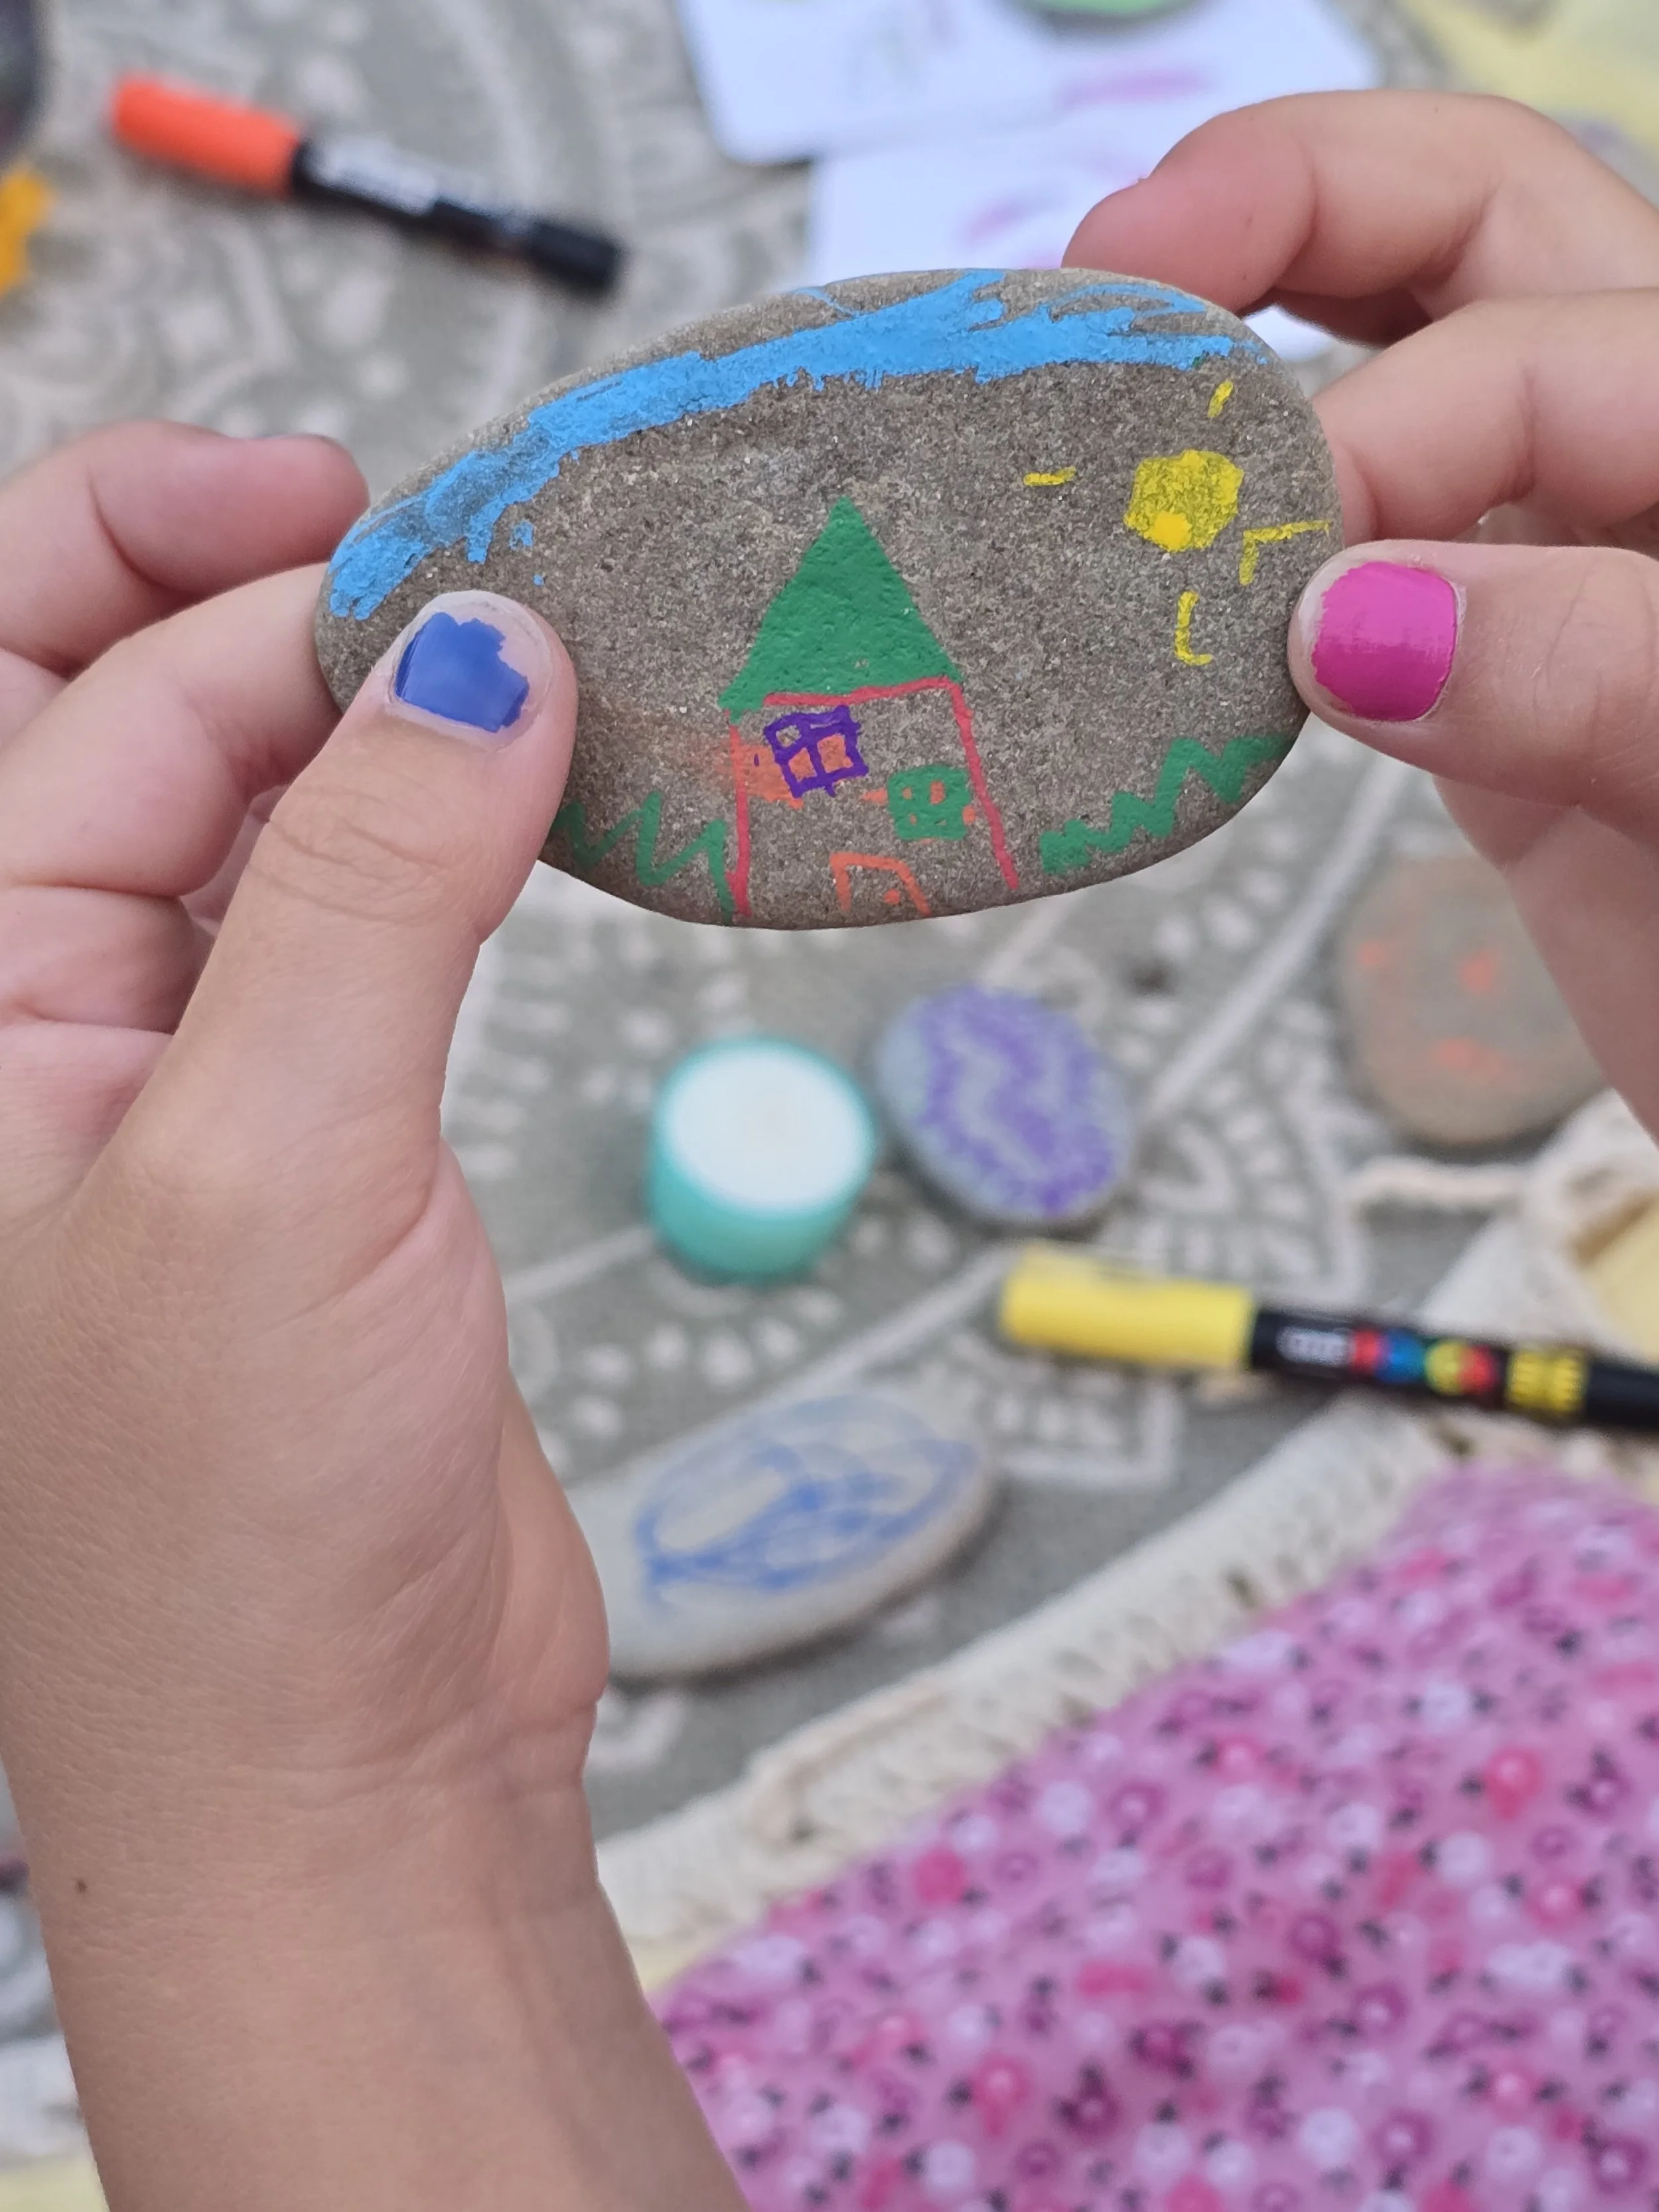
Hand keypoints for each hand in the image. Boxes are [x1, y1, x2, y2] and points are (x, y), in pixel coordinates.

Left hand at [0, 424, 737, 2210]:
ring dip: (380, 719)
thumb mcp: (276, 1160)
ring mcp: (184, 1078)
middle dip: (277, 605)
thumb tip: (474, 653)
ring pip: (258, 814)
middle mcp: (39, 1029)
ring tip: (523, 655)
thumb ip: (366, 882)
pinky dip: (443, 842)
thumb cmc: (231, 1541)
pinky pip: (359, 923)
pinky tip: (528, 799)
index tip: (399, 535)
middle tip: (452, 551)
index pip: (52, 702)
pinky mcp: (320, 1139)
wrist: (345, 1774)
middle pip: (126, 719)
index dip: (209, 576)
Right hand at [1070, 92, 1658, 1129]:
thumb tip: (1346, 621)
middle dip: (1292, 216)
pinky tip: (1175, 556)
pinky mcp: (1510, 690)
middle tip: (1113, 272)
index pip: (1540, 346)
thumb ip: (1604, 675)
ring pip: (1419, 365)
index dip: (1376, 427)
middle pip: (1480, 238)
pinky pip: (1376, 554)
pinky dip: (1262, 535)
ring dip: (1264, 333)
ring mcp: (1584, 575)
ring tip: (1115, 365)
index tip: (1242, 581)